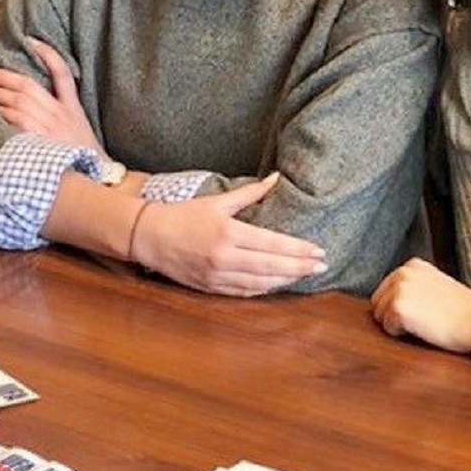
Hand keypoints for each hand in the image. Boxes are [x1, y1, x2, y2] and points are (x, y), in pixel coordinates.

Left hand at [0, 40, 100, 152]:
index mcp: (72, 108)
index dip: (47, 53)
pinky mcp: (38, 141)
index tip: (31, 40)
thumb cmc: (84, 157)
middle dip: (3, 77)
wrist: (96, 179)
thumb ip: (63, 115)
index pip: (62, 72)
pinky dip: (0, 114)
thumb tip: (36, 105)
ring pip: (18, 102)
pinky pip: (15, 121)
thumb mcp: (80, 129)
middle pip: (27, 86)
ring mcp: (48, 127)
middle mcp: (60, 114)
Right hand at [130, 176, 326, 296]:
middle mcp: (225, 257)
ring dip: (285, 280)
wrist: (149, 238)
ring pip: (261, 283)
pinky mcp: (211, 288)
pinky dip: (264, 289)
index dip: (298, 250)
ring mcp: (218, 276)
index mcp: (229, 233)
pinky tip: (278, 284)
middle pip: (272, 266)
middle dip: (300, 267)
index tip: (318, 251)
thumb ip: (250, 193)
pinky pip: (244, 292)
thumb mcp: (217, 201)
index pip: (273, 244)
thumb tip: (275, 178)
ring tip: (304, 275)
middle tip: (322, 266)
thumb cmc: (183, 215)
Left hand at [371, 259, 470, 353]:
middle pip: (378, 303)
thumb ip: (414, 286)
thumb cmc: (464, 310)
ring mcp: (399, 289)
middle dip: (393, 315)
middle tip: (422, 320)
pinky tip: (423, 329)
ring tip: (424, 323)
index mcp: (412, 265)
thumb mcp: (436, 285)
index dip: (398, 307)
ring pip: (381, 316)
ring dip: (398, 325)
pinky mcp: (398, 308)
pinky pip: (388, 328)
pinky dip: (401, 334)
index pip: (386, 290)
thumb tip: (392, 299)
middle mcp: (402, 273)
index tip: (421, 311)